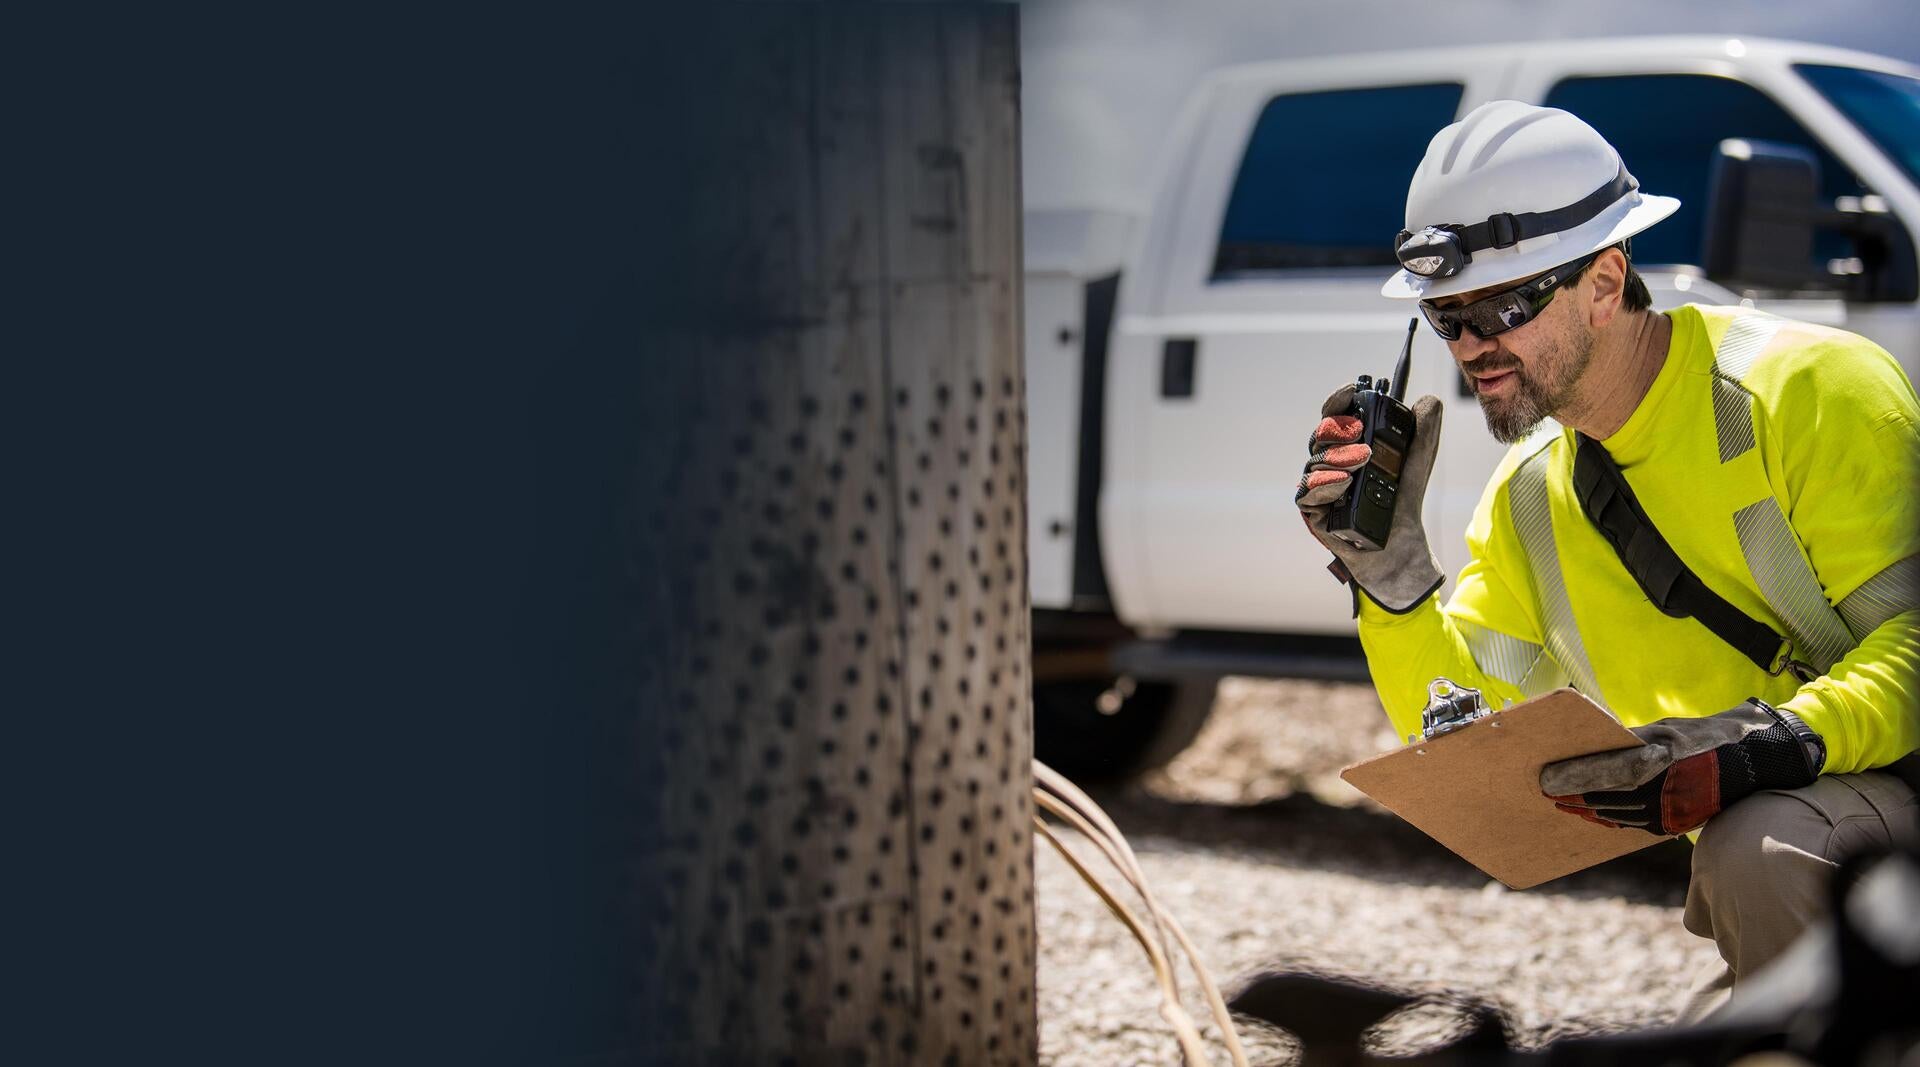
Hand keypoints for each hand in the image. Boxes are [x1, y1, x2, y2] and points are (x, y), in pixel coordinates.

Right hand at [1294, 384, 1444, 612]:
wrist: (1401, 547)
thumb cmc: (1403, 503)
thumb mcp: (1418, 462)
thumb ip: (1423, 432)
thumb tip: (1429, 400)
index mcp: (1350, 446)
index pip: (1337, 416)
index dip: (1339, 401)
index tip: (1352, 390)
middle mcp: (1331, 463)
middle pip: (1321, 436)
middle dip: (1337, 428)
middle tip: (1359, 429)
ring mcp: (1321, 488)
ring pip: (1314, 462)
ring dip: (1336, 457)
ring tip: (1362, 460)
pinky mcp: (1315, 512)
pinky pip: (1307, 494)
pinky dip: (1323, 485)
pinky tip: (1343, 482)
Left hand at [1540, 700, 1825, 835]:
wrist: (1751, 763)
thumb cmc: (1702, 738)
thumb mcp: (1665, 730)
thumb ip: (1629, 741)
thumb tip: (1592, 746)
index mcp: (1660, 760)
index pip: (1605, 771)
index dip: (1573, 776)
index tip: (1545, 779)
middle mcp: (1663, 789)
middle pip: (1605, 796)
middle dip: (1572, 794)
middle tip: (1544, 792)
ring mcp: (1669, 811)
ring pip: (1616, 813)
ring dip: (1586, 810)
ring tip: (1562, 805)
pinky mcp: (1673, 825)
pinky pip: (1632, 824)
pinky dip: (1610, 819)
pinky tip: (1593, 814)